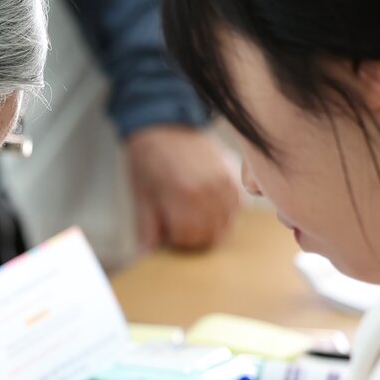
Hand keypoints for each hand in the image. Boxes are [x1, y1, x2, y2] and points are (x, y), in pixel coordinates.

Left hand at [124, 125, 239, 250]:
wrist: (164, 124)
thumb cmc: (148, 160)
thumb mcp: (142, 196)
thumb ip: (149, 228)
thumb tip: (148, 255)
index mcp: (185, 196)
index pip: (189, 239)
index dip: (176, 241)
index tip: (167, 234)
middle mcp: (211, 191)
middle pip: (210, 236)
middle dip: (193, 238)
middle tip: (178, 226)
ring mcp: (226, 184)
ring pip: (226, 225)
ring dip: (210, 228)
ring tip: (192, 216)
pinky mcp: (235, 177)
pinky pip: (237, 209)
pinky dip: (224, 214)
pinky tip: (208, 208)